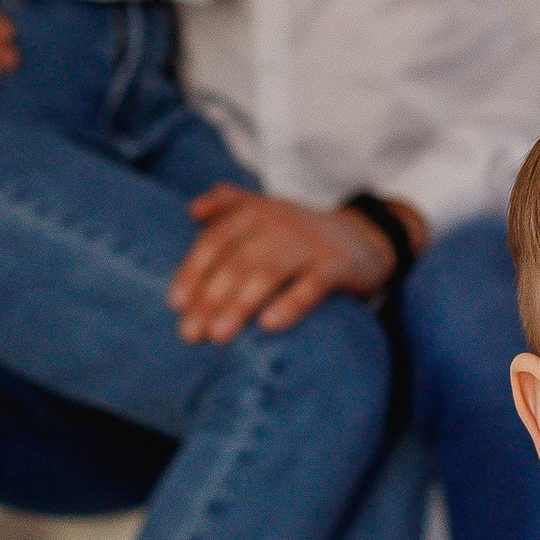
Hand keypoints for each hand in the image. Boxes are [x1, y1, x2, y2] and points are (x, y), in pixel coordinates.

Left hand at [169, 186, 427, 339]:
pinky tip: (269, 325)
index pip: (216, 240)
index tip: (177, 304)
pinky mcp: (338, 265)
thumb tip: (192, 211)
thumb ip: (228, 203)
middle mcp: (281, 223)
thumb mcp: (264, 210)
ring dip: (239, 305)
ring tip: (218, 335)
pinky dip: (291, 304)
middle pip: (237, 260)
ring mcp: (310, 243)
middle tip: (191, 333)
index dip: (193, 271)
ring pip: (269, 273)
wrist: (362, 238)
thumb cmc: (297, 234)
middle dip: (210, 297)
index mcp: (257, 212)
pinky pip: (312, 285)